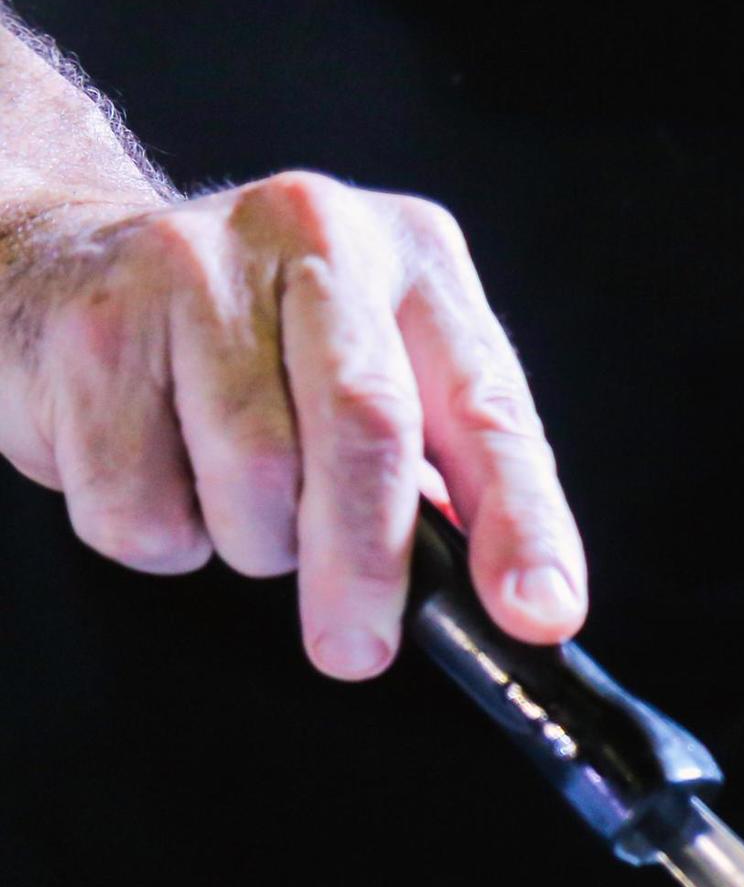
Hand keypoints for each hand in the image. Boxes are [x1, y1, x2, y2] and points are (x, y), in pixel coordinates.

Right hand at [0, 170, 584, 677]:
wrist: (63, 263)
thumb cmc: (255, 338)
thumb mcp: (378, 360)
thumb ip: (448, 462)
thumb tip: (511, 595)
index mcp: (414, 256)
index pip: (490, 407)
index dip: (523, 522)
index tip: (538, 612)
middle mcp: (314, 238)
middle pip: (364, 430)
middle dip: (368, 566)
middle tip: (358, 648)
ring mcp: (193, 270)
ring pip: (251, 477)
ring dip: (253, 541)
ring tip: (237, 500)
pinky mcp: (95, 331)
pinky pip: (142, 504)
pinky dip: (161, 534)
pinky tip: (159, 471)